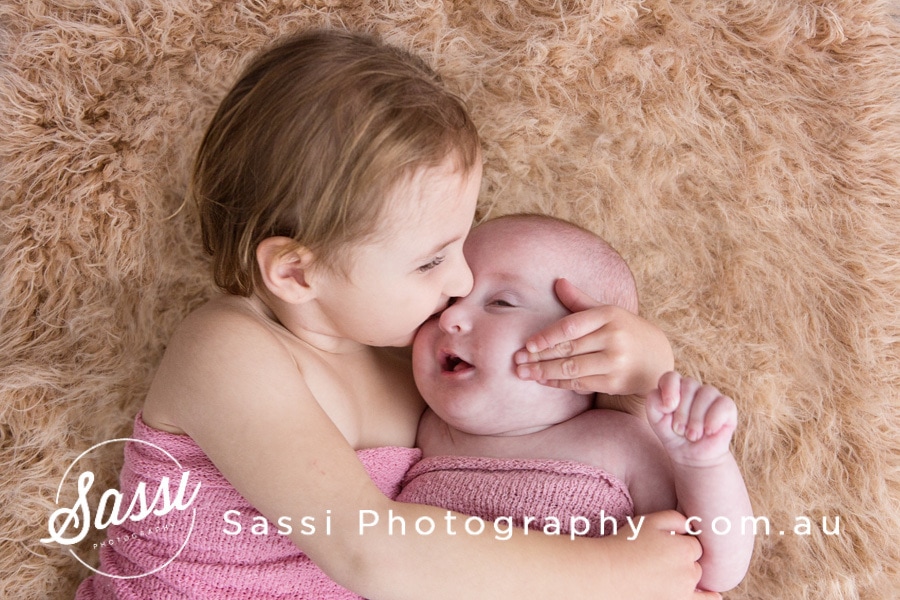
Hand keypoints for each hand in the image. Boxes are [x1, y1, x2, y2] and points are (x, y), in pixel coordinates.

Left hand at [513, 278, 673, 396]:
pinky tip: (543, 381)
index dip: (547, 336)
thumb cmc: (624, 330)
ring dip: (544, 371)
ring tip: (524, 373)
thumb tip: (558, 282)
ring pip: (572, 368)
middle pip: (569, 349)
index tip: (527, 344)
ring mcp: (616, 362)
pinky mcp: (615, 382)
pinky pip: (581, 383)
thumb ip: (580, 301)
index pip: (572, 326)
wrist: (656, 357)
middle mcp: (614, 338)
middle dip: (539, 356)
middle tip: (517, 360)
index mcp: (609, 315)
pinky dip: (559, 383)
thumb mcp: (606, 311)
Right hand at [604, 510, 721, 598]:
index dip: (679, 543)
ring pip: (693, 581)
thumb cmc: (626, 545)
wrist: (607, 573)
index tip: (662, 544)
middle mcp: (689, 572)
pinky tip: (715, 597)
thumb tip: (690, 526)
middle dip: (682, 560)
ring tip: (663, 571)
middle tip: (658, 558)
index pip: (694, 545)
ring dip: (684, 576)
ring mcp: (683, 592)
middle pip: (694, 564)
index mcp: (686, 549)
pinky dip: (709, 598)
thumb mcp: (649, 521)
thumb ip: (675, 518)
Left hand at [646, 372, 737, 467]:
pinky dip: (713, 420)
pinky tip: (708, 432)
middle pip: (689, 385)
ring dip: (696, 419)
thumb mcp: (656, 420)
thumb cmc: (673, 434)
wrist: (692, 456)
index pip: (671, 376)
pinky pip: (723, 404)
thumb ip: (653, 403)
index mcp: (674, 386)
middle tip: (680, 430)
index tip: (668, 409)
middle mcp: (693, 387)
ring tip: (692, 435)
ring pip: (706, 393)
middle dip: (682, 412)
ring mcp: (711, 395)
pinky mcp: (727, 406)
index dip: (669, 389)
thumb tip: (670, 400)